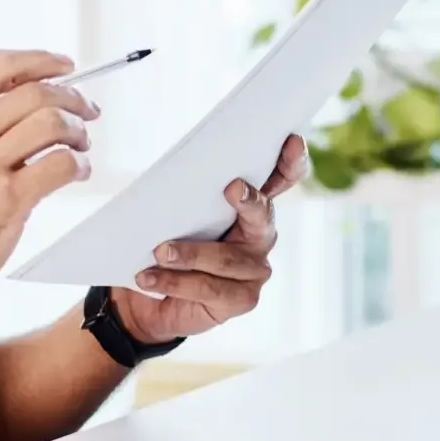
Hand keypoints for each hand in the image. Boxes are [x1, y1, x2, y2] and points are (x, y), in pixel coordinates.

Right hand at [0, 50, 95, 312]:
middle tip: (86, 111)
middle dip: (72, 97)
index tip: (64, 66)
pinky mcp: (6, 198)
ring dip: (78, 130)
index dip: (40, 60)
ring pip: (52, 122)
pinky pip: (61, 164)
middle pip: (34, 92)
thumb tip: (33, 93)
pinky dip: (80, 164)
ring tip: (80, 143)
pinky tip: (77, 171)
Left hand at [112, 134, 306, 342]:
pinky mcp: (241, 299)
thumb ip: (180, 190)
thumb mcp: (169, 211)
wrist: (149, 293)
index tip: (290, 141)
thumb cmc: (164, 242)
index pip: (281, 179)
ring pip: (226, 258)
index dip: (291, 161)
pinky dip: (175, 281)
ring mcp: (255, 270)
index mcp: (249, 207)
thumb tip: (163, 166)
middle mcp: (260, 236)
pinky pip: (208, 287)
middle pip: (263, 215)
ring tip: (159, 251)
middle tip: (231, 188)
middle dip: (249, 201)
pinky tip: (148, 277)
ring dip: (190, 253)